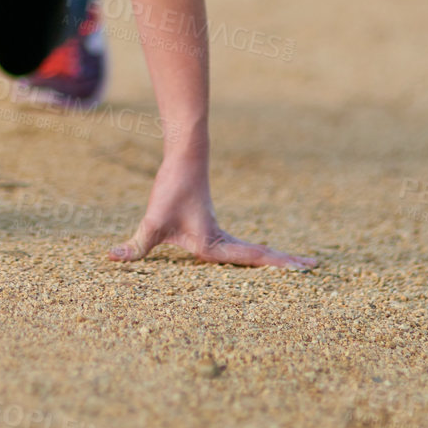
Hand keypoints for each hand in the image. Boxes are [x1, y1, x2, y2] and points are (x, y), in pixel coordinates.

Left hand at [109, 155, 315, 270]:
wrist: (184, 157)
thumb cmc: (170, 190)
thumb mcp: (152, 221)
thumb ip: (135, 245)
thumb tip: (111, 258)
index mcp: (214, 244)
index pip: (252, 259)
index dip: (276, 267)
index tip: (301, 271)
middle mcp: (222, 240)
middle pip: (262, 256)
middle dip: (286, 265)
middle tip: (316, 268)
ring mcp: (221, 233)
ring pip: (255, 250)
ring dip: (277, 259)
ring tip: (302, 265)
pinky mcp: (215, 228)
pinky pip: (244, 246)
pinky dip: (261, 253)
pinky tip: (263, 258)